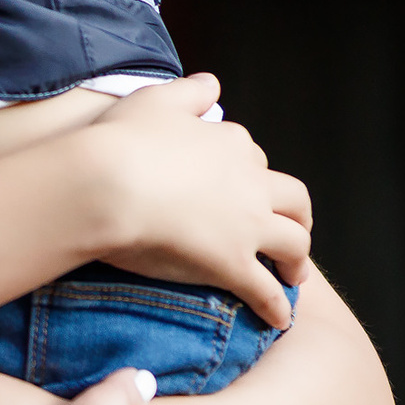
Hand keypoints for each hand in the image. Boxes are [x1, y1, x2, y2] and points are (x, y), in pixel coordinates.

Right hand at [74, 75, 311, 326]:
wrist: (106, 184)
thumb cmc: (120, 140)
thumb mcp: (155, 100)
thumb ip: (189, 92)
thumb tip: (213, 84)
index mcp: (230, 144)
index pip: (252, 158)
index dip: (248, 174)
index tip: (237, 187)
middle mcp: (249, 182)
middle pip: (293, 198)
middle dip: (296, 214)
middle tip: (290, 229)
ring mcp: (246, 225)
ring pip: (294, 243)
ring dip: (298, 260)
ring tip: (293, 275)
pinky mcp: (233, 265)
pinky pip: (267, 291)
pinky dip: (277, 307)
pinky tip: (279, 320)